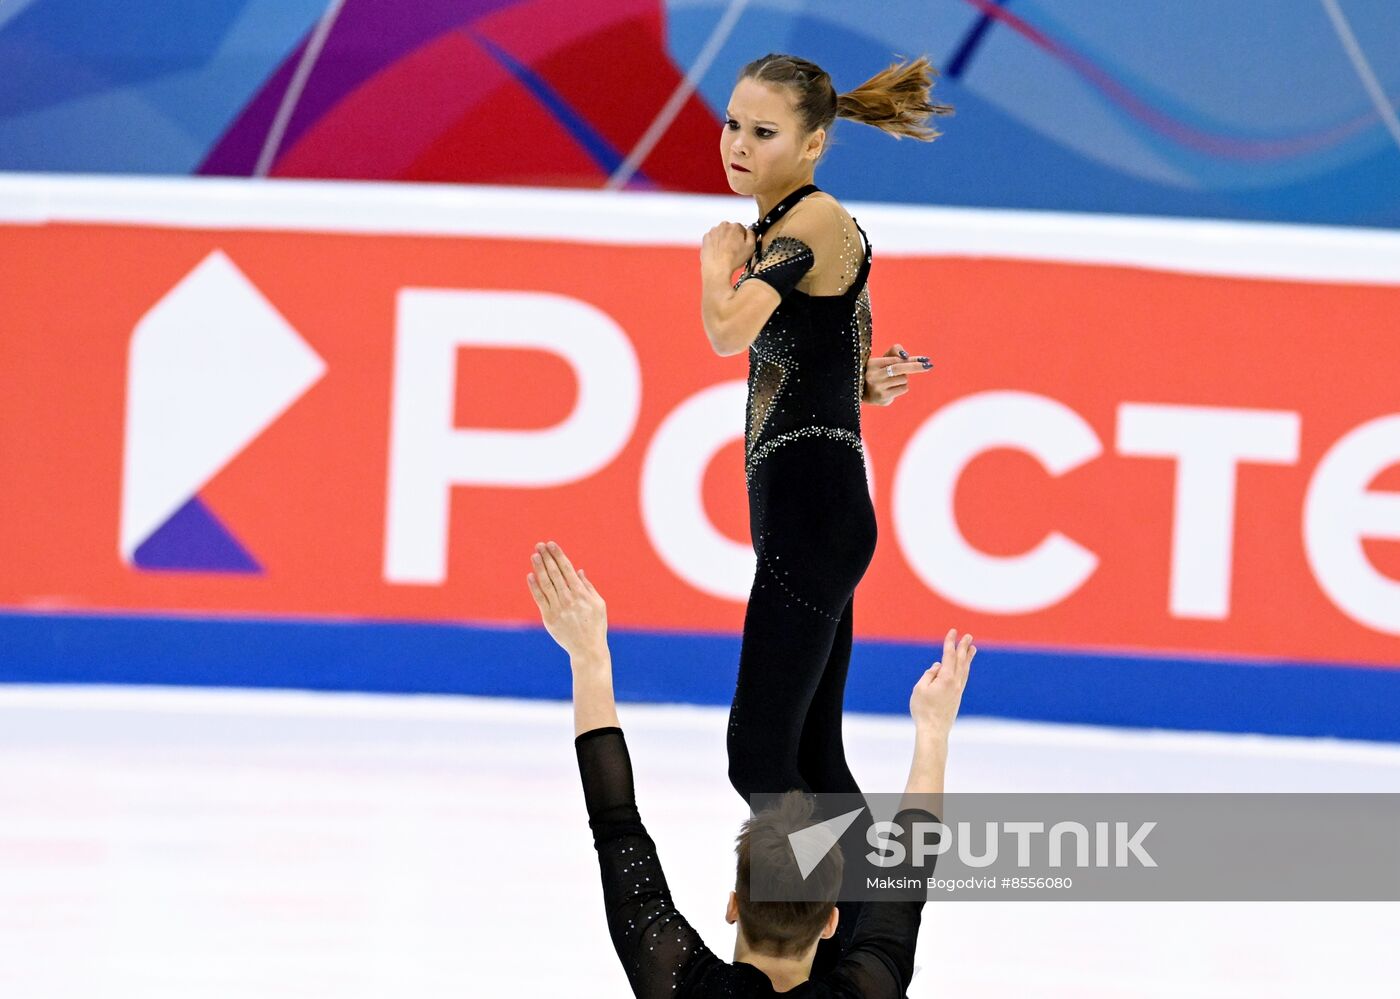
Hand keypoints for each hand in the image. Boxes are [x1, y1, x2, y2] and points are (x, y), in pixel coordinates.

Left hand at [526, 541, 607, 661]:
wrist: (587, 649)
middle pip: (555, 573)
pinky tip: (530, 575)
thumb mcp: (599, 604)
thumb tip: (578, 571)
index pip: (567, 569)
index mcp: (581, 593)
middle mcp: (568, 598)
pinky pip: (539, 599)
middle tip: (539, 545)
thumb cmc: (595, 626)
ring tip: (534, 555)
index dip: (558, 555)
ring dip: (539, 568)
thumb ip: (588, 587)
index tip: (551, 544)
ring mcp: (557, 608)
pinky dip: (534, 587)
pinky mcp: (548, 618)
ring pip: (546, 583)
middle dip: (547, 557)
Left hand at [700, 221, 756, 276]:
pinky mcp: (706, 238)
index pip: (742, 228)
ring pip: (721, 234)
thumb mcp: (751, 247)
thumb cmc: (733, 259)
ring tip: (725, 253)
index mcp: (736, 227)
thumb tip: (750, 230)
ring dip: (723, 240)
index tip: (742, 245)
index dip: (743, 238)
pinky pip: (712, 239)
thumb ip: (752, 235)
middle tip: (734, 250)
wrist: (716, 268)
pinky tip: (718, 252)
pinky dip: (715, 243)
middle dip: (732, 238)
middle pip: (730, 230)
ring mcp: (713, 231)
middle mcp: (724, 226)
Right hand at [864, 343, 932, 405]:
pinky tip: (892, 388)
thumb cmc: (878, 371)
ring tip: (893, 381)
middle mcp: (873, 375)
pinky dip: (902, 387)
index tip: (924, 359)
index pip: (896, 359)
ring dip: (903, 379)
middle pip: (900, 368)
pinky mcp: (883, 398)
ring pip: (903, 379)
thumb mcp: (884, 359)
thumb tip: (906, 356)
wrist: (864, 392)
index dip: (911, 359)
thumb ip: (895, 351)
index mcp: (872, 364)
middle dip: (916, 366)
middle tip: (929, 365)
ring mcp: (877, 388)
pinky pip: (903, 389)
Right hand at [909, 629, 974, 741]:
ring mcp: (958, 690)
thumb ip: (929, 675)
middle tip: (969, 636)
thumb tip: (937, 667)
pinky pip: (963, 678)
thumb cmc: (923, 709)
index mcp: (946, 678)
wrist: (934, 730)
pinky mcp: (957, 697)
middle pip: (961, 661)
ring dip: (968, 658)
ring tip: (973, 649)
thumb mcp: (920, 689)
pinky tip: (965, 668)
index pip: (949, 656)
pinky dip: (965, 669)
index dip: (951, 642)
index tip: (953, 632)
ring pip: (965, 670)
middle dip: (964, 647)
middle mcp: (956, 683)